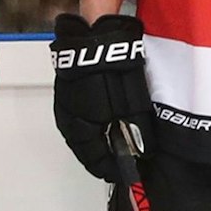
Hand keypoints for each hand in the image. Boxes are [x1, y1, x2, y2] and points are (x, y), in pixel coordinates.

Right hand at [50, 14, 154, 181]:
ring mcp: (67, 104)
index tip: (128, 173)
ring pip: (85, 132)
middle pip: (87, 147)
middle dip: (106, 156)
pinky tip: (113, 120)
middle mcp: (68, 119)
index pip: (94, 160)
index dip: (112, 169)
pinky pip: (85, 116)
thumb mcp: (131, 107)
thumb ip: (135, 132)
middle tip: (127, 160)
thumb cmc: (110, 72)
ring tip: (122, 143)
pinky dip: (99, 123)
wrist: (96, 36)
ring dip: (102, 139)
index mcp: (78, 128)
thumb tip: (142, 153)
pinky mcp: (72, 90)